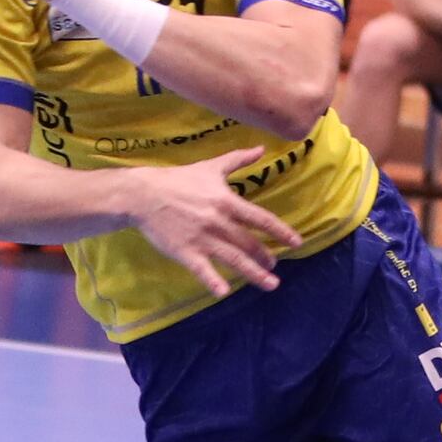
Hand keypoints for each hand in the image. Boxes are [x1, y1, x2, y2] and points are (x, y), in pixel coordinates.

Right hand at [126, 149, 292, 299]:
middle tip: (275, 266)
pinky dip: (213, 282)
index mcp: (227, 202)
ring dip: (254, 273)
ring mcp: (203, 239)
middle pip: (250, 243)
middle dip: (265, 257)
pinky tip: (224, 293)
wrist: (144, 194)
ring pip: (234, 259)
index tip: (296, 242)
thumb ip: (238, 160)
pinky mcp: (185, 252)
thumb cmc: (179, 180)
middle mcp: (219, 222)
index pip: (261, 219)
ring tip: (270, 284)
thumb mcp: (210, 167)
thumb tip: (261, 148)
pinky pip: (202, 270)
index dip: (280, 231)